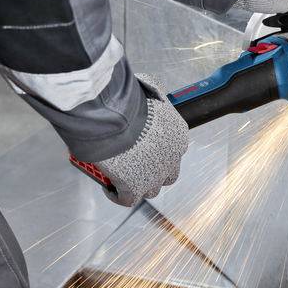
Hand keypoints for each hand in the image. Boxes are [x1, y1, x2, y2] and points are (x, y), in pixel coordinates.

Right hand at [94, 74, 188, 206]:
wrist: (114, 116)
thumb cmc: (129, 100)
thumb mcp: (149, 88)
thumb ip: (153, 92)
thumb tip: (149, 88)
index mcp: (178, 135)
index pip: (174, 149)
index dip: (159, 150)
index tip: (145, 147)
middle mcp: (172, 158)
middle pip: (167, 173)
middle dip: (153, 171)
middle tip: (135, 163)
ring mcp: (154, 176)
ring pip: (150, 189)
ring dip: (137, 184)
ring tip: (121, 176)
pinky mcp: (135, 189)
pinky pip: (127, 199)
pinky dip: (117, 195)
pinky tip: (109, 187)